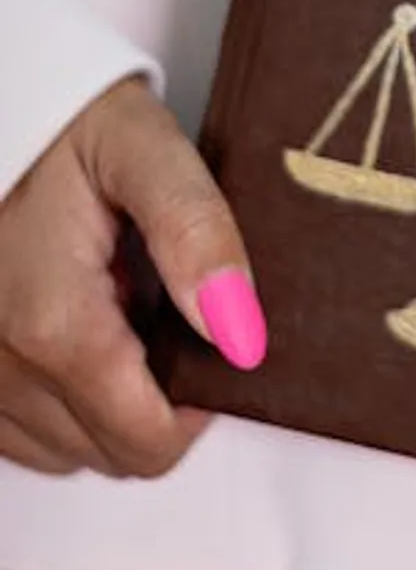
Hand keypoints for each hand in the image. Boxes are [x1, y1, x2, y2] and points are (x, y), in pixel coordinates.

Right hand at [0, 78, 266, 477]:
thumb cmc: (61, 115)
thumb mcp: (143, 148)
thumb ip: (197, 232)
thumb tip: (240, 332)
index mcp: (53, 322)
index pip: (150, 441)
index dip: (203, 411)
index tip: (218, 351)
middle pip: (115, 454)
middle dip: (164, 408)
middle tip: (177, 326)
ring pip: (68, 451)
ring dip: (114, 409)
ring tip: (128, 321)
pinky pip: (21, 433)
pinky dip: (64, 405)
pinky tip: (86, 334)